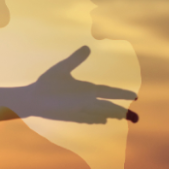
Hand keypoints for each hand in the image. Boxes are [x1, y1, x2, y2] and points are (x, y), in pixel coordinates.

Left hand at [20, 46, 138, 123]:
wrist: (32, 97)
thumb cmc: (47, 83)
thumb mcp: (62, 69)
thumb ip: (75, 59)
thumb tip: (87, 47)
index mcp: (87, 89)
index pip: (108, 92)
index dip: (121, 94)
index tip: (135, 96)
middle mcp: (85, 100)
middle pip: (107, 107)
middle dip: (120, 111)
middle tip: (136, 118)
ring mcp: (78, 109)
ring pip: (98, 114)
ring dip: (110, 115)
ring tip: (123, 117)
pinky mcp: (68, 116)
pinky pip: (84, 119)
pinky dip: (92, 119)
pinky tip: (102, 121)